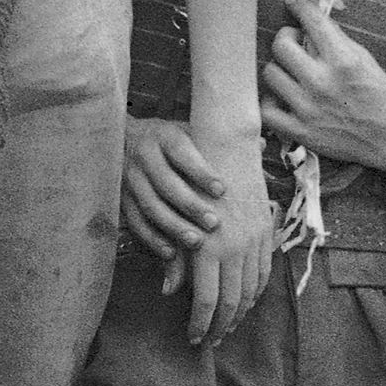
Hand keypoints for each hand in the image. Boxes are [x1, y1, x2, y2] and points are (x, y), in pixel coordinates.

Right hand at [120, 115, 225, 253]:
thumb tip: (263, 146)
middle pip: (165, 183)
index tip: (222, 189)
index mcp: (164, 136)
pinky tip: (172, 252)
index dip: (201, 171)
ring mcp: (130, 179)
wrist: (124, 139)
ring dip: (173, 226)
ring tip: (196, 241)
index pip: (181, 152)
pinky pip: (136, 222)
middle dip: (190, 204)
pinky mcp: (122, 199)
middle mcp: (143, 156)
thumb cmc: (170, 141)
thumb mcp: (191, 133)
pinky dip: (153, 239)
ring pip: (150, 205)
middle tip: (214, 223)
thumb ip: (221, 145)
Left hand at [182, 151, 277, 343]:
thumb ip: (177, 261)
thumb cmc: (190, 184)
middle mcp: (235, 247)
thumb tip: (168, 293)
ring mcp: (254, 240)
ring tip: (228, 326)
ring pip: (251, 290)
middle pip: (232, 302)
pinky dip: (255, 292)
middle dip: (221, 327)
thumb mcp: (178, 222)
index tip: (194, 339)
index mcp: (209, 248)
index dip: (201, 325)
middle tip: (212, 341)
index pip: (207, 301)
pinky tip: (246, 300)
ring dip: (240, 313)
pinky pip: (263, 271)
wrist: (223, 148)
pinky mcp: (265, 231)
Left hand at [261, 0, 385, 169]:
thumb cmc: (378, 95)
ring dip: (280, 68)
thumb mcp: (364, 58)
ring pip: (270, 73)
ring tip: (291, 71)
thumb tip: (312, 20)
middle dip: (287, 37)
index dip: (299, 6)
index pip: (312, 21)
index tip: (293, 2)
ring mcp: (309, 108)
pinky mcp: (301, 131)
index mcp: (343, 60)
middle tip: (294, 41)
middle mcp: (322, 82)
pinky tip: (282, 97)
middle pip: (281, 45)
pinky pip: (267, 110)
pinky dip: (271, 101)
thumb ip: (337, 39)